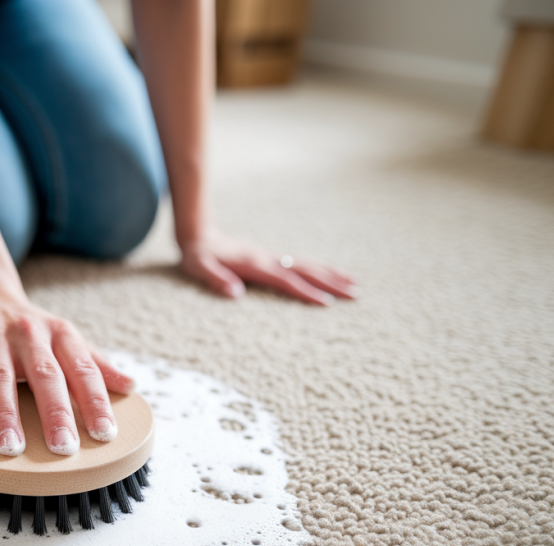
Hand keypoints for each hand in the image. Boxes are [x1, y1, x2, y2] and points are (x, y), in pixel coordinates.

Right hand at [0, 280, 133, 456]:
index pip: (83, 371)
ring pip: (0, 379)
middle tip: (63, 448)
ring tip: (10, 447)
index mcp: (61, 335)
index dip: (95, 402)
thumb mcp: (67, 338)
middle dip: (55, 413)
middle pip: (45, 376)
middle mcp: (30, 336)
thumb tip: (130, 386)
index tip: (105, 434)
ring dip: (5, 414)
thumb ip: (96, 365)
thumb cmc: (34, 329)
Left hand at [179, 233, 357, 305]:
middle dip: (330, 282)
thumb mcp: (199, 268)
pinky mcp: (272, 258)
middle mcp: (268, 259)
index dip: (305, 291)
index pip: (285, 280)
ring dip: (331, 275)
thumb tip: (235, 293)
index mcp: (254, 265)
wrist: (199, 235)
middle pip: (304, 271)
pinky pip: (301, 264)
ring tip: (355, 284)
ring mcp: (272, 257)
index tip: (325, 302)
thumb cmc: (198, 256)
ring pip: (307, 266)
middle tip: (355, 293)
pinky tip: (332, 276)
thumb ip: (215, 279)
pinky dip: (320, 270)